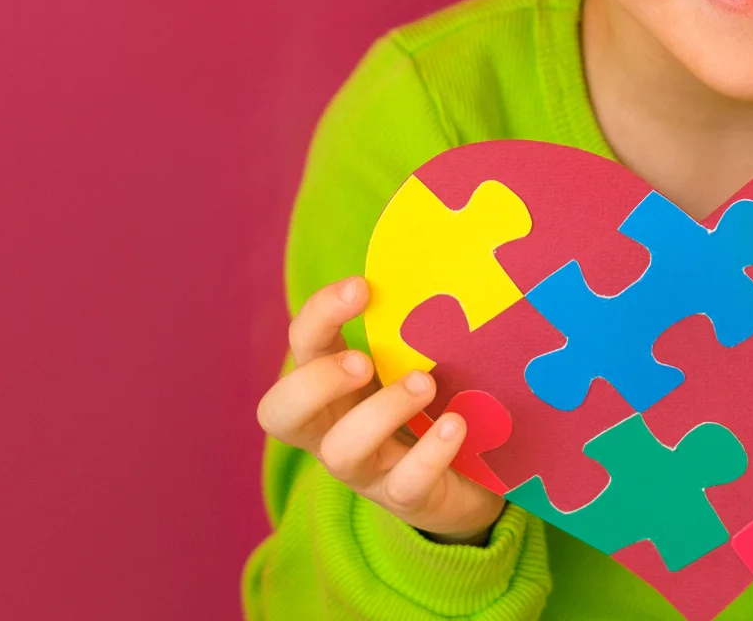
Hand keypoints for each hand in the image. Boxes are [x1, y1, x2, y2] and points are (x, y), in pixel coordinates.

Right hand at [254, 276, 506, 542]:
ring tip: (425, 384)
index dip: (319, 315)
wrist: (473, 478)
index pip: (302, 346)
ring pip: (339, 452)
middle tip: (363, 360)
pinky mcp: (406, 498)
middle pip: (279, 413)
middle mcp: (334, 427)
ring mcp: (367, 469)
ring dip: (379, 412)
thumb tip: (444, 255)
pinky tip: (456, 424)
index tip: (361, 288)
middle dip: (315, 381)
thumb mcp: (416, 358)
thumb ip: (413, 323)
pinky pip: (404, 484)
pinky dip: (429, 452)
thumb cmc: (434, 402)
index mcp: (332, 383)